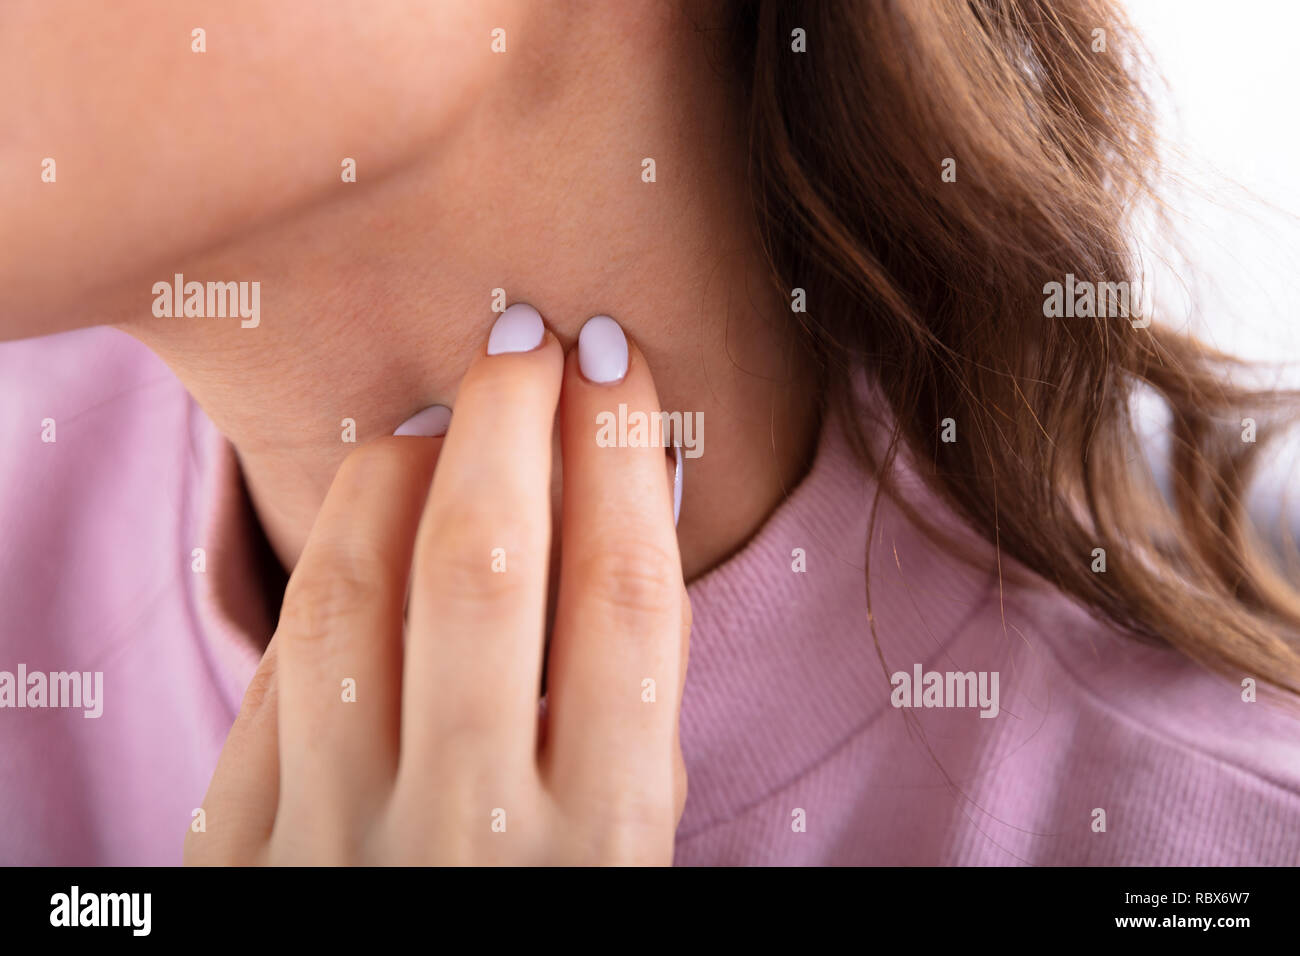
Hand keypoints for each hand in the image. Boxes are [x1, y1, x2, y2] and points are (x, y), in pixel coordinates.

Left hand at [184, 307, 689, 864]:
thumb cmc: (552, 924)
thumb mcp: (633, 857)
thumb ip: (632, 713)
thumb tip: (623, 512)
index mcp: (601, 844)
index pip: (622, 599)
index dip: (623, 456)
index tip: (619, 364)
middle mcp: (468, 838)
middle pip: (484, 566)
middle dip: (510, 420)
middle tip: (525, 338)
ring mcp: (335, 846)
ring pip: (352, 598)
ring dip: (395, 474)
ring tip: (435, 416)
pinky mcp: (239, 859)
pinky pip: (276, 678)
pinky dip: (321, 577)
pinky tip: (360, 527)